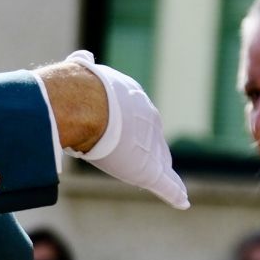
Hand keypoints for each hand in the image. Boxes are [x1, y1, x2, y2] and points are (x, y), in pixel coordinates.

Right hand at [41, 51, 188, 209]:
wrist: (86, 105)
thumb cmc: (77, 90)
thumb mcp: (80, 74)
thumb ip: (83, 70)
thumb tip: (80, 57)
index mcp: (132, 98)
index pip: (139, 117)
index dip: (134, 129)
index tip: (128, 136)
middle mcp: (148, 119)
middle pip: (153, 140)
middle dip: (151, 151)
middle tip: (146, 161)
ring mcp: (151, 145)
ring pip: (160, 161)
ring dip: (162, 172)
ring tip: (170, 185)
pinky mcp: (149, 170)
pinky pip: (167, 185)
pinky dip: (175, 194)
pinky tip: (182, 202)